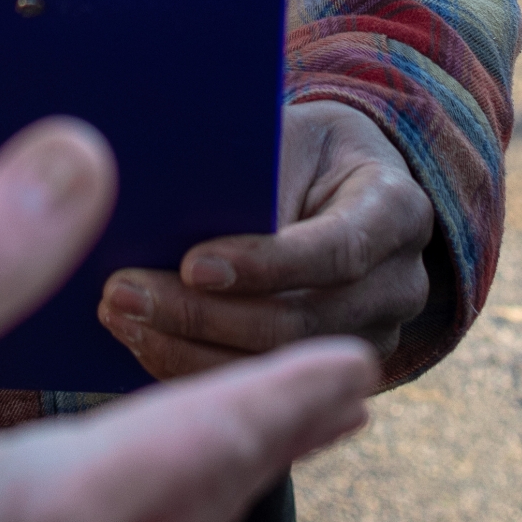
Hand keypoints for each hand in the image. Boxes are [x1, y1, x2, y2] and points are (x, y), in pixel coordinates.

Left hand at [96, 98, 432, 379]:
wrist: (342, 183)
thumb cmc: (302, 150)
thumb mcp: (285, 136)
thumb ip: (248, 174)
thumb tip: (163, 210)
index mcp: (398, 210)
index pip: (340, 249)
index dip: (267, 264)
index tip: (193, 265)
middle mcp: (400, 283)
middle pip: (302, 321)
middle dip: (205, 315)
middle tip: (124, 293)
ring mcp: (375, 337)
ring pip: (278, 366)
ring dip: (188, 348)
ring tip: (121, 317)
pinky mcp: (338, 375)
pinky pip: (264, 385)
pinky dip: (196, 366)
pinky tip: (142, 341)